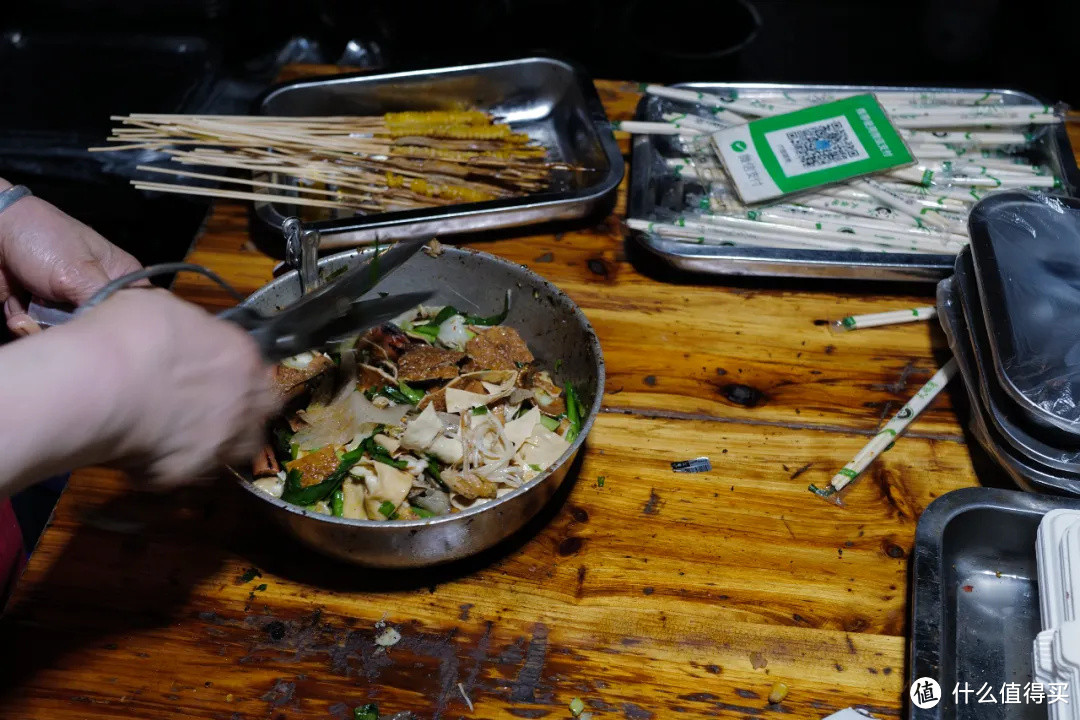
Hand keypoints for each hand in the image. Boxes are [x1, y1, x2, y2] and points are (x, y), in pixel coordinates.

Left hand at [0, 179, 141, 335]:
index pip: (135, 308)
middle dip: (73, 326)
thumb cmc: (39, 235)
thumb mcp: (78, 271)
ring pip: (66, 333)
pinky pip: (39, 332)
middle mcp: (94, 289)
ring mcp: (65, 301)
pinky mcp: (39, 310)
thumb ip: (102, 303)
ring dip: (43, 325)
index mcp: (117, 274)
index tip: (98, 324)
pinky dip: (25, 322)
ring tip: (33, 307)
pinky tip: (20, 306)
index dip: (121, 322)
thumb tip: (112, 331)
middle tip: (58, 313)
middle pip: (97, 326)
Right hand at [74, 289, 279, 485]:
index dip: (238, 371)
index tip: (216, 372)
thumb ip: (185, 326)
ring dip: (222, 443)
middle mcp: (243, 402)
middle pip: (263, 411)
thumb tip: (179, 331)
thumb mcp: (161, 306)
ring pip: (239, 450)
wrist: (100, 385)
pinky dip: (172, 466)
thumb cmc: (130, 334)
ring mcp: (220, 443)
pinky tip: (148, 456)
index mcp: (241, 355)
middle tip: (212, 407)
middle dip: (245, 409)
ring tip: (190, 436)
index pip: (257, 367)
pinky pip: (187, 474)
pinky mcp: (187, 474)